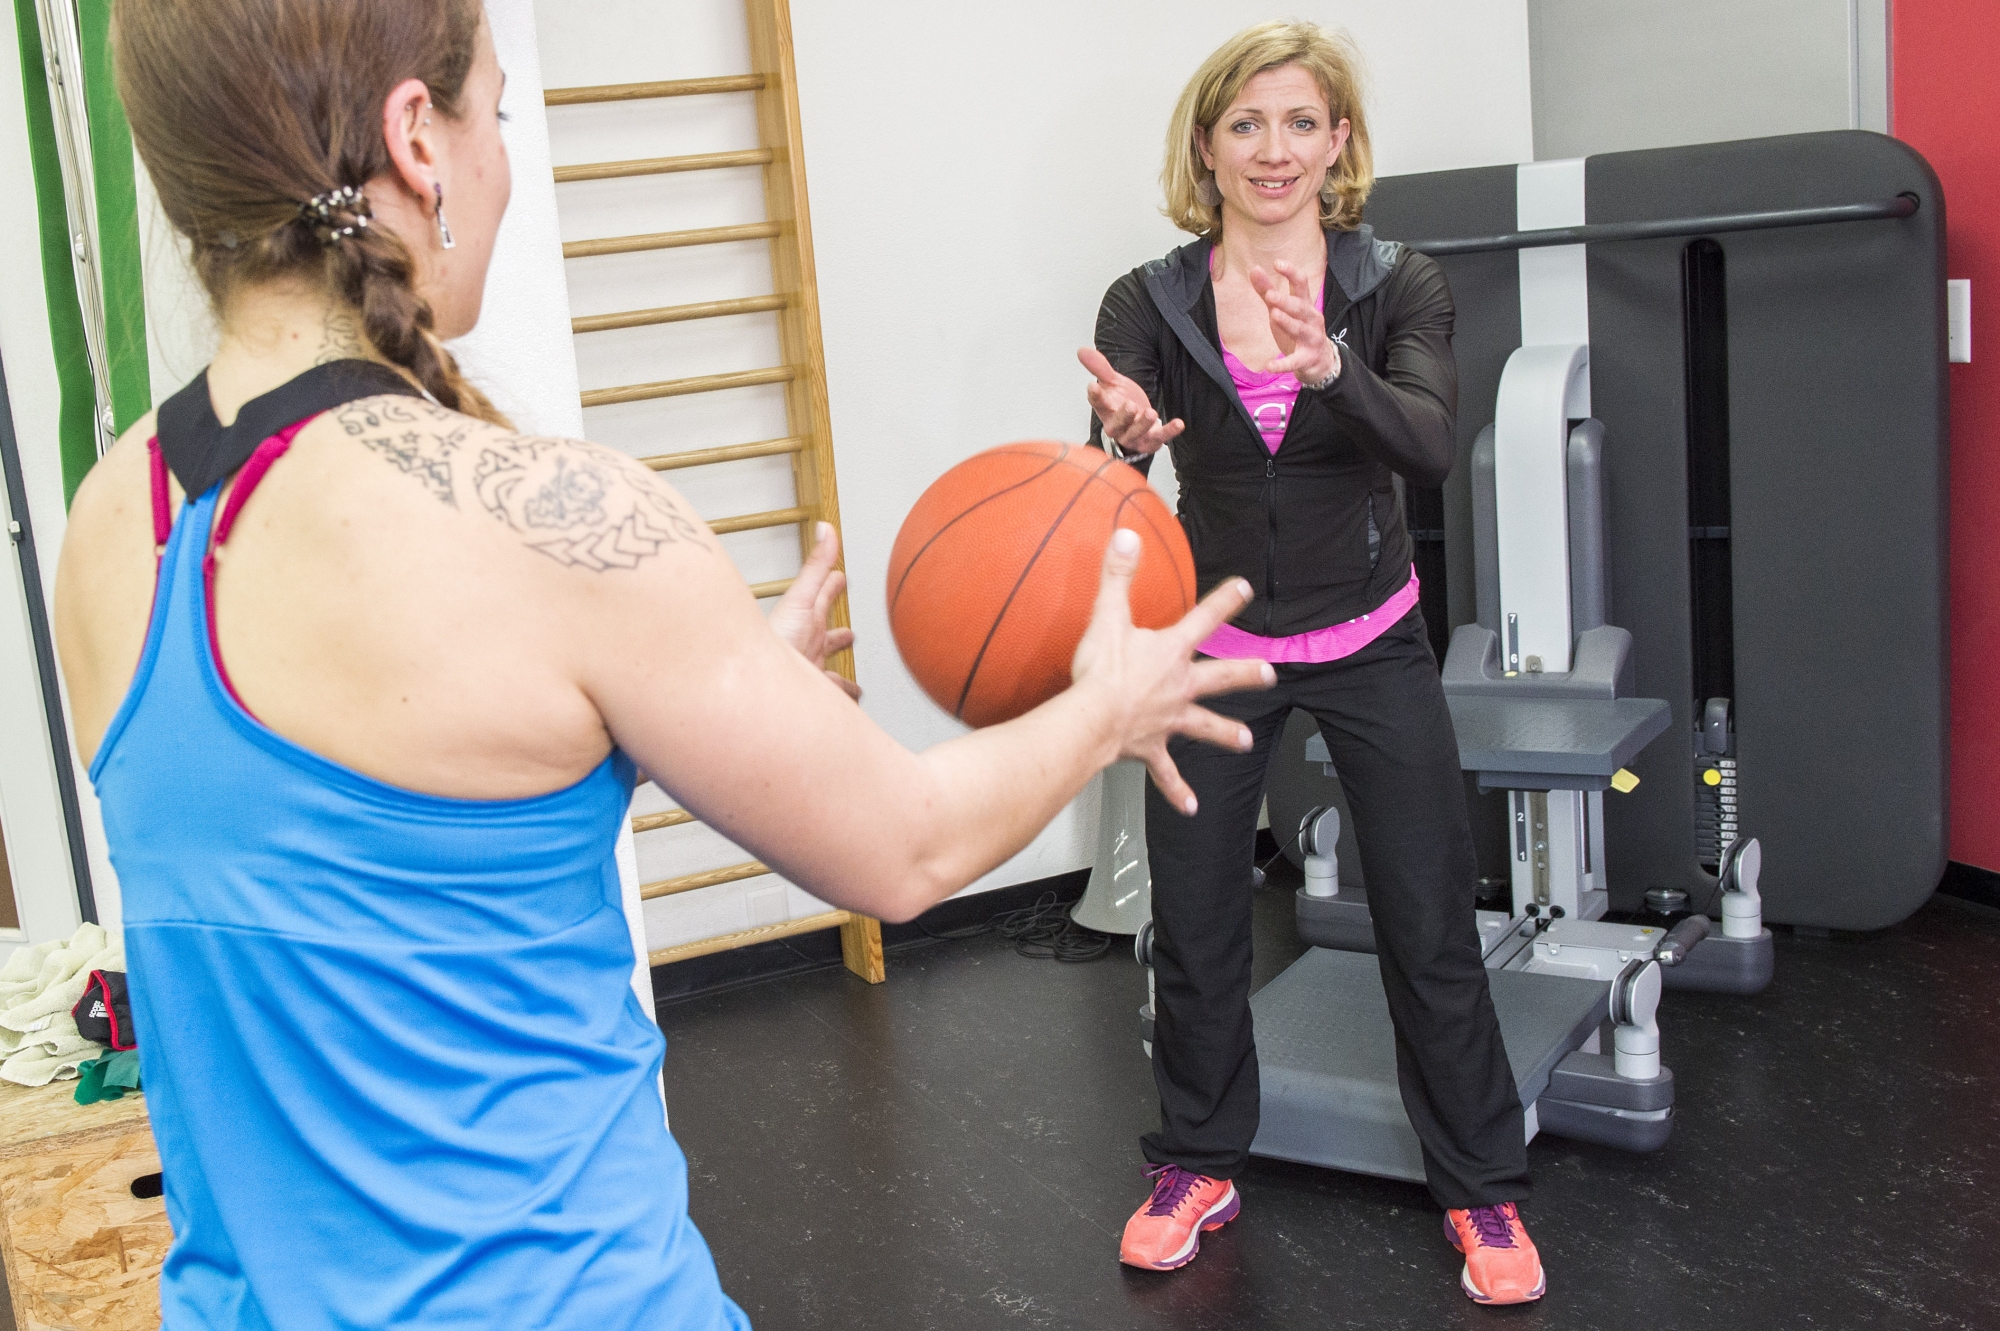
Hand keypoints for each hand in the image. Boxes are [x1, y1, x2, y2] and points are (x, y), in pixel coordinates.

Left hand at [768, 522, 861, 700]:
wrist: (763, 686)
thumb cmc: (777, 642)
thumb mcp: (801, 598)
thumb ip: (816, 566)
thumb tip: (826, 529)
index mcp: (806, 616)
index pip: (822, 594)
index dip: (832, 583)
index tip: (839, 575)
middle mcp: (807, 640)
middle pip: (828, 633)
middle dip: (839, 632)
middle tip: (850, 631)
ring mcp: (810, 665)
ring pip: (831, 666)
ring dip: (841, 670)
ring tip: (852, 681)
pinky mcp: (814, 690)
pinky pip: (835, 695)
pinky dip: (844, 697)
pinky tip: (849, 703)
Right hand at [1069, 528, 1274, 814]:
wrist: (1093, 719)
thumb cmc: (1101, 671)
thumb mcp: (1107, 615)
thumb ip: (1117, 574)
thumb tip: (1125, 535)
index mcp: (1170, 653)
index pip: (1204, 620)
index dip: (1224, 602)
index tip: (1245, 589)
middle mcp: (1179, 687)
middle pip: (1221, 678)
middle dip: (1246, 674)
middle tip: (1270, 674)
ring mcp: (1168, 720)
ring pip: (1205, 727)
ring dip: (1225, 734)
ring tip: (1246, 742)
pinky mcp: (1152, 749)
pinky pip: (1167, 773)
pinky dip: (1177, 790)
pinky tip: (1189, 806)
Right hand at [1078, 347, 1184, 455]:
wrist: (1137, 420)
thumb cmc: (1121, 402)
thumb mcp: (1112, 382)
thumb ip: (1099, 367)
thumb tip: (1082, 350)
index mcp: (1106, 410)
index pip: (1098, 404)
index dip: (1095, 396)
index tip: (1092, 386)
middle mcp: (1117, 427)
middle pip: (1115, 426)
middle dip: (1123, 417)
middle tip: (1130, 405)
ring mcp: (1133, 436)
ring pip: (1135, 435)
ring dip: (1143, 425)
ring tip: (1151, 413)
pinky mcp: (1150, 441)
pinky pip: (1159, 439)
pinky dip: (1169, 432)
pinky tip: (1179, 423)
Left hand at [1250, 260, 1340, 385]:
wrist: (1320, 361)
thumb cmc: (1298, 329)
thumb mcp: (1282, 309)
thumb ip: (1267, 291)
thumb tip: (1254, 268)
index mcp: (1305, 304)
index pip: (1301, 284)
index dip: (1291, 272)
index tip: (1277, 263)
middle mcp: (1311, 319)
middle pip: (1300, 307)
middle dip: (1286, 301)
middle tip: (1270, 294)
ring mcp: (1311, 339)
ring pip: (1300, 329)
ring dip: (1288, 323)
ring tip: (1274, 315)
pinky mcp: (1306, 358)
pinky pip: (1294, 362)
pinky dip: (1282, 365)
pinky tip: (1269, 366)